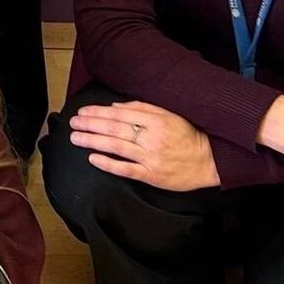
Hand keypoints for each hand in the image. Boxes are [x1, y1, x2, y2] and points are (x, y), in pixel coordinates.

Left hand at [68, 101, 220, 192]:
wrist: (209, 161)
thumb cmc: (189, 135)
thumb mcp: (169, 114)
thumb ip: (142, 108)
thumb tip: (115, 107)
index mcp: (156, 120)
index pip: (120, 115)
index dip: (98, 112)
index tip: (83, 111)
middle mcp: (152, 138)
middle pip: (115, 129)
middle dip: (91, 125)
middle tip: (73, 123)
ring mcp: (151, 158)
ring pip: (117, 148)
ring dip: (93, 141)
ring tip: (76, 138)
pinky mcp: (152, 176)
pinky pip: (126, 170)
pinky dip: (108, 164)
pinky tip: (93, 159)